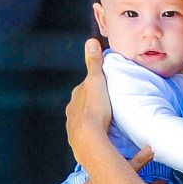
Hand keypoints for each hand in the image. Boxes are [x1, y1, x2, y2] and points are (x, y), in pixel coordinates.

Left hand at [66, 39, 111, 164]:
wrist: (89, 139)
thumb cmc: (95, 109)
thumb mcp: (97, 81)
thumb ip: (94, 63)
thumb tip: (91, 41)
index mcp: (76, 97)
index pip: (85, 88)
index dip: (95, 87)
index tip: (107, 87)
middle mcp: (72, 111)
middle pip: (84, 104)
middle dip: (94, 104)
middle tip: (110, 105)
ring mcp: (74, 127)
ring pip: (85, 120)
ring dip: (95, 119)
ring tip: (109, 122)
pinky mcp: (79, 142)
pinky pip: (88, 135)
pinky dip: (95, 134)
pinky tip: (105, 136)